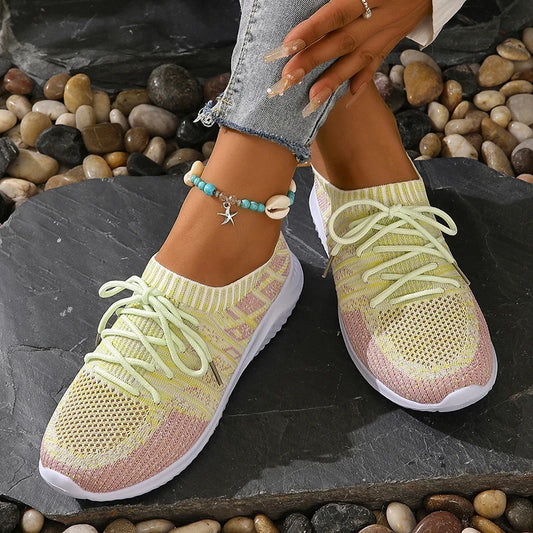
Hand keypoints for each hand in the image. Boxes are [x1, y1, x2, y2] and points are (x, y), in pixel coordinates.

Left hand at [264, 0, 431, 115]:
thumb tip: (310, 9)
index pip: (336, 14)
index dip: (312, 30)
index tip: (288, 45)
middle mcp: (378, 17)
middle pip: (342, 42)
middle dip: (313, 60)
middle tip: (288, 77)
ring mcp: (386, 33)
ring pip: (358, 59)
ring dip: (334, 80)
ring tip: (312, 99)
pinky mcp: (390, 42)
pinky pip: (376, 64)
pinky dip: (362, 81)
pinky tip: (348, 97)